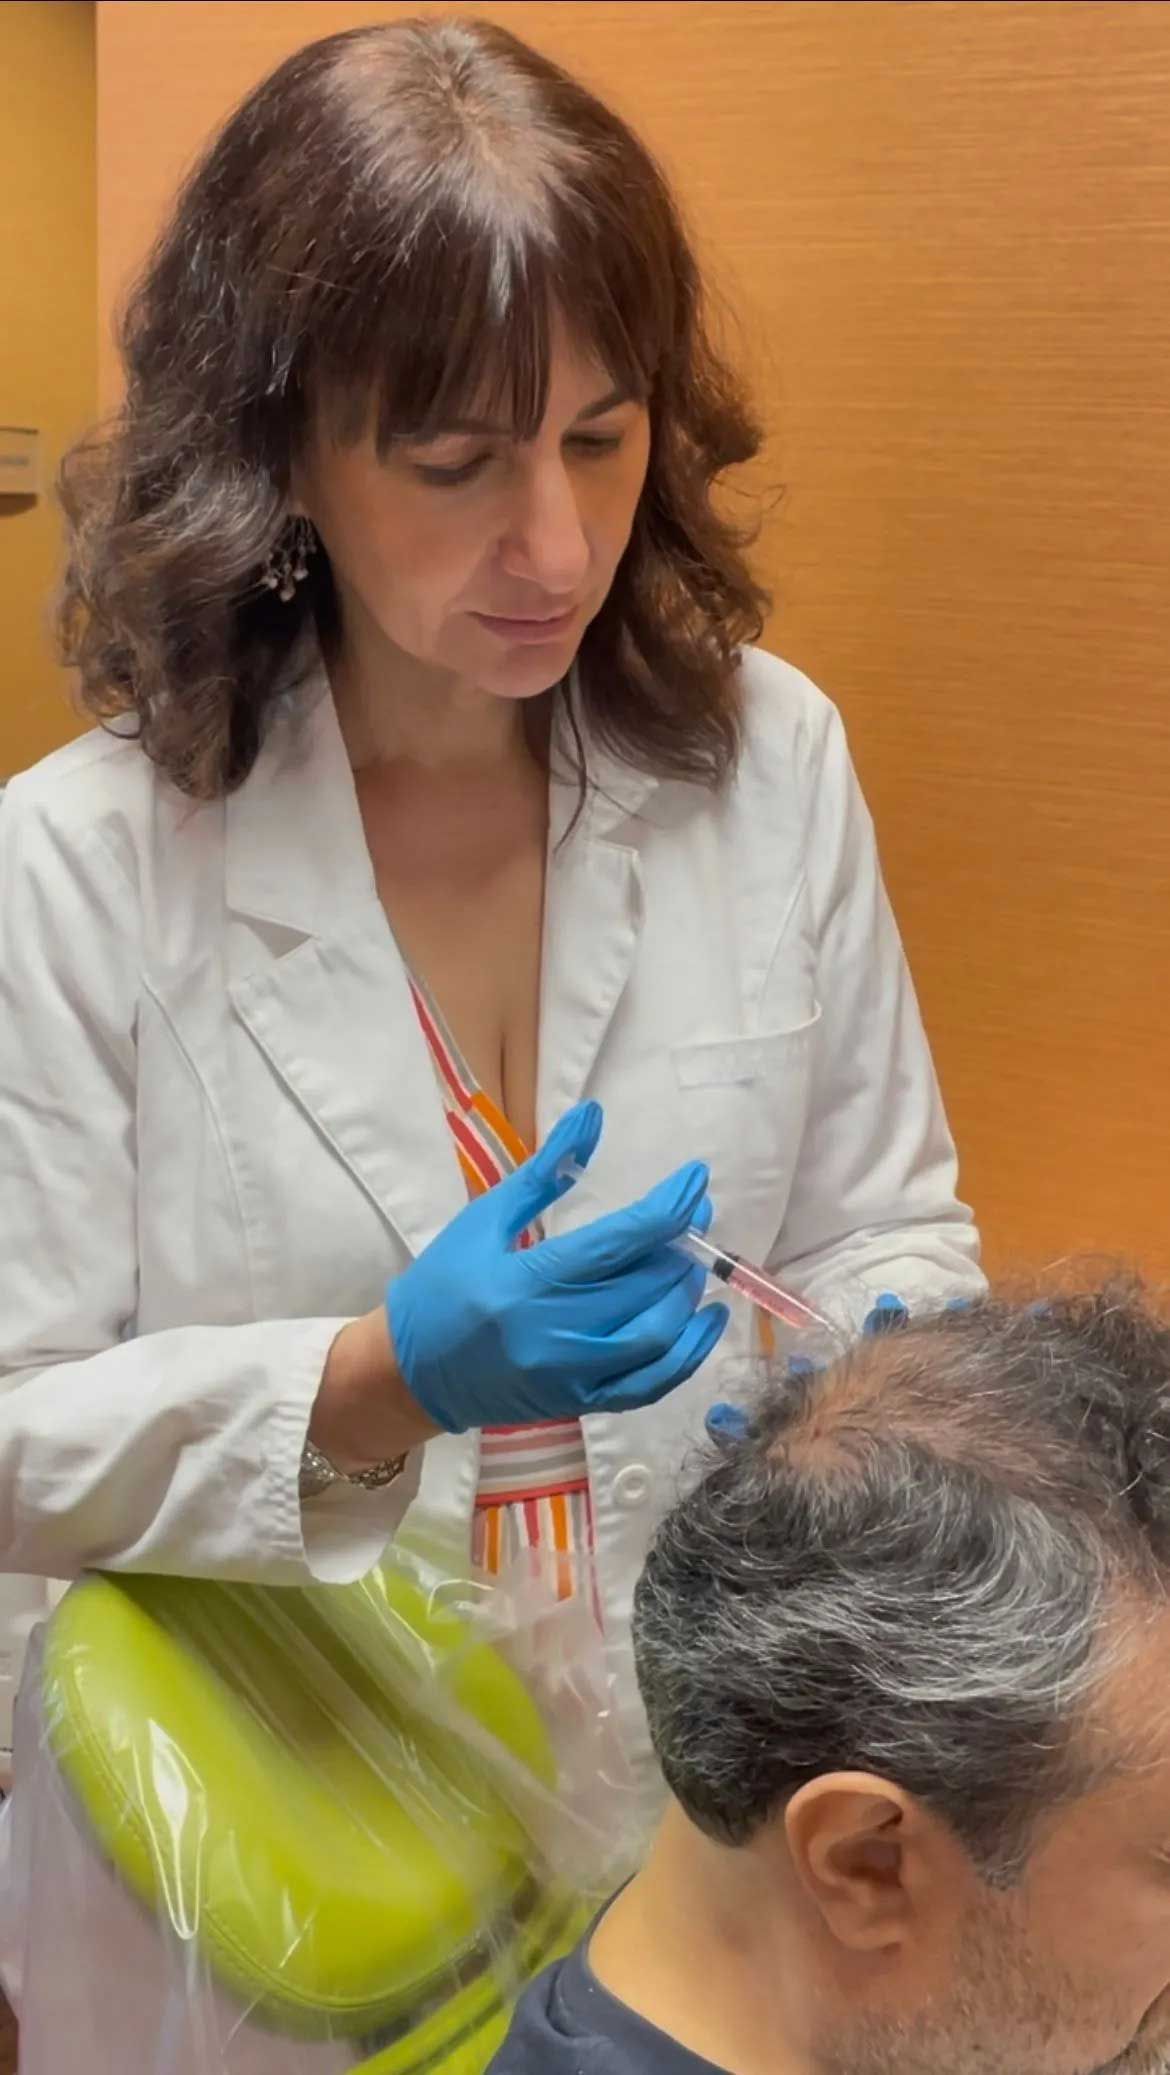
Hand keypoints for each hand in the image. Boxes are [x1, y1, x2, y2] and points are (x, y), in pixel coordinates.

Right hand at [386, 1101, 729, 1434]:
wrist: (412, 1372)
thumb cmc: (445, 1283)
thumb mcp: (486, 1218)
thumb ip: (545, 1170)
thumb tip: (594, 1116)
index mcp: (526, 1282)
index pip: (619, 1243)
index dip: (668, 1209)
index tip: (694, 1179)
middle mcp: (554, 1334)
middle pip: (644, 1288)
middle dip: (682, 1246)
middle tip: (695, 1215)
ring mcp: (570, 1376)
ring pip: (657, 1337)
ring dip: (687, 1294)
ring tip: (692, 1260)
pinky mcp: (580, 1403)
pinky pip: (651, 1384)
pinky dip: (688, 1353)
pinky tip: (706, 1320)